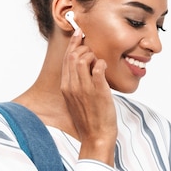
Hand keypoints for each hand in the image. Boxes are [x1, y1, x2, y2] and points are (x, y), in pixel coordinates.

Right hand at [61, 28, 117, 164]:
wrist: (96, 137)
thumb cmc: (89, 120)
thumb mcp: (76, 100)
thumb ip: (76, 84)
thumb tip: (83, 68)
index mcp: (66, 87)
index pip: (66, 59)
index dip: (73, 44)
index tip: (79, 34)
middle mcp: (72, 86)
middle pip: (73, 56)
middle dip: (83, 47)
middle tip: (93, 50)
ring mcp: (85, 89)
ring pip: (83, 60)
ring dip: (93, 55)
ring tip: (99, 61)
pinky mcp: (98, 92)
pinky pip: (98, 69)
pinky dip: (102, 64)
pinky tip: (104, 67)